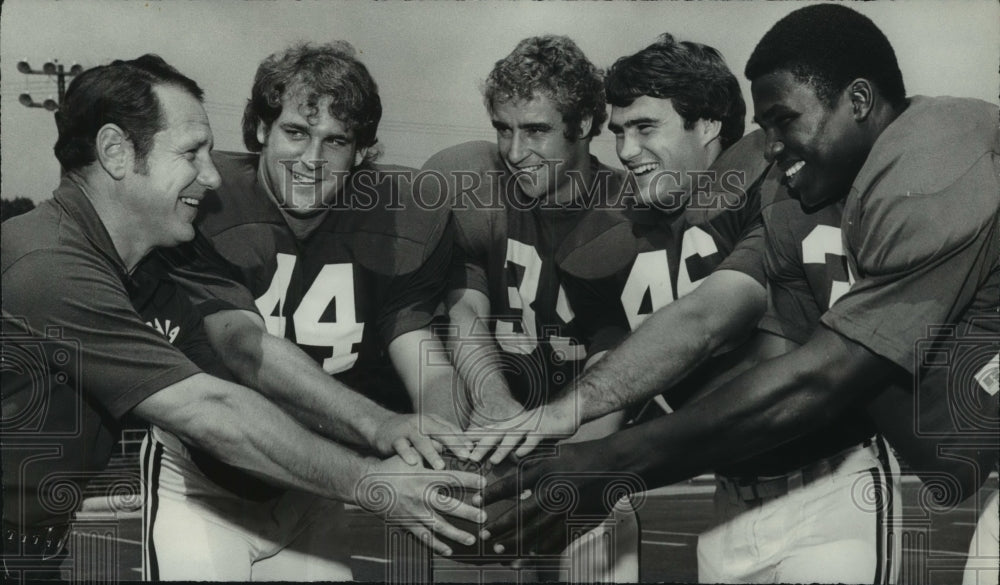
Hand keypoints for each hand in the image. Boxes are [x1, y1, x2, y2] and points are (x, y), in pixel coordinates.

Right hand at [356, 455, 486, 555]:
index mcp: (424, 476)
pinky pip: (423, 537)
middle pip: (449, 506)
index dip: (470, 481)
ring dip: (457, 534)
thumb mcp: (411, 456)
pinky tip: (449, 550)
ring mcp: (414, 512)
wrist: (367, 485)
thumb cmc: (391, 467)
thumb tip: (447, 444)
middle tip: (484, 516)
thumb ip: (430, 452)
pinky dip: (436, 545)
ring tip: (472, 539)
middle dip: (468, 512)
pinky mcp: (407, 523)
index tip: (485, 483)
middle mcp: (421, 495)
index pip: (452, 479)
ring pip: (439, 526)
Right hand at [370, 413, 472, 469]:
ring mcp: (408, 430)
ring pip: (422, 441)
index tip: (476, 452)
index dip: (465, 441)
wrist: (381, 427)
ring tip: (440, 467)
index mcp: (434, 422)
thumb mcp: (429, 432)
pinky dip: (407, 454)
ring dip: (432, 453)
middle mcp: (423, 424)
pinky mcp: (394, 438)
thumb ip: (445, 439)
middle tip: (466, 457)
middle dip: (454, 444)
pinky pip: (401, 446)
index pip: (453, 430)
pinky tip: (413, 463)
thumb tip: (469, 449)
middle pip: (441, 433)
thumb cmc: (411, 434)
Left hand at [465, 396, 579, 463]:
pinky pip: (533, 439)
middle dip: (482, 446)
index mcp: (510, 426)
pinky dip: (526, 448)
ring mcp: (530, 426)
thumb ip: (510, 445)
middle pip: (496, 435)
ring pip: (513, 438)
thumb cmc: (543, 426)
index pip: (488, 431)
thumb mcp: (524, 434)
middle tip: (469, 457)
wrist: (565, 410)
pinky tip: (520, 456)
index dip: (473, 438)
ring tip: (492, 460)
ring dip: (502, 449)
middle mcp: (517, 425)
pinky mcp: (543, 429)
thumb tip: (495, 459)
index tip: (457, 445)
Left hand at [478, 441, 643, 555]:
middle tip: (484, 535)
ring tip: (501, 551)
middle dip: (500, 526)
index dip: (492, 494)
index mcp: (545, 472)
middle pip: (521, 515)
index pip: (511, 485)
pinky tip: (530, 555)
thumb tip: (512, 466)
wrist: (617, 464)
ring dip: (517, 543)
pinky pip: (558, 539)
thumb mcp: (555, 452)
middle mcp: (554, 493)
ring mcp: (567, 510)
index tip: (477, 501)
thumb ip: (534, 463)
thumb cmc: (584, 455)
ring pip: (537, 532)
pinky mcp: (580, 521)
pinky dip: (542, 549)